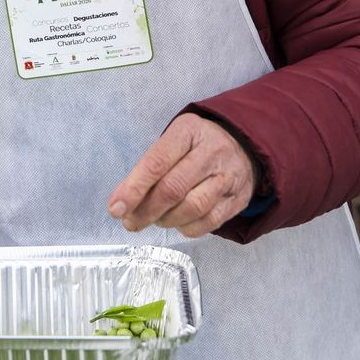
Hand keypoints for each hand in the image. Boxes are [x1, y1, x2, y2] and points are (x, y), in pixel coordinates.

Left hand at [107, 113, 258, 238]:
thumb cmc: (196, 144)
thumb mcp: (173, 140)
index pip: (156, 163)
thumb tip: (124, 202)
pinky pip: (208, 222)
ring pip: (192, 208)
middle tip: (130, 221)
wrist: (244, 144)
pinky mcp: (238, 199)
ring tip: (153, 219)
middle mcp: (211, 153)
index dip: (133, 189)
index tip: (115, 208)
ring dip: (165, 220)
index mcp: (188, 132)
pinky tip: (176, 222)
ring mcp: (228, 177)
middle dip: (145, 211)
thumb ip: (150, 166)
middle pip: (173, 189)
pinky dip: (186, 228)